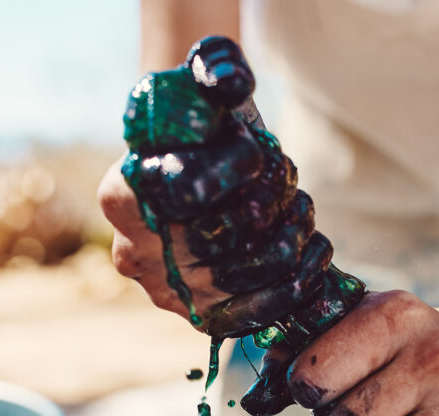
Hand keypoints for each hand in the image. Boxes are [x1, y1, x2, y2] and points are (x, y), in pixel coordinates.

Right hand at [99, 36, 310, 335]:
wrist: (200, 177)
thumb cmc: (204, 136)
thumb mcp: (203, 96)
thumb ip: (212, 76)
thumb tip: (230, 82)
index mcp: (122, 196)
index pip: (177, 189)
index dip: (227, 170)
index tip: (258, 152)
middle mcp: (137, 253)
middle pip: (217, 237)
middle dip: (267, 204)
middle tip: (287, 178)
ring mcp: (171, 292)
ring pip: (244, 275)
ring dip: (289, 238)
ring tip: (301, 208)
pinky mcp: (205, 316)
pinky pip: (258, 312)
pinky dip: (298, 280)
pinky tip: (316, 249)